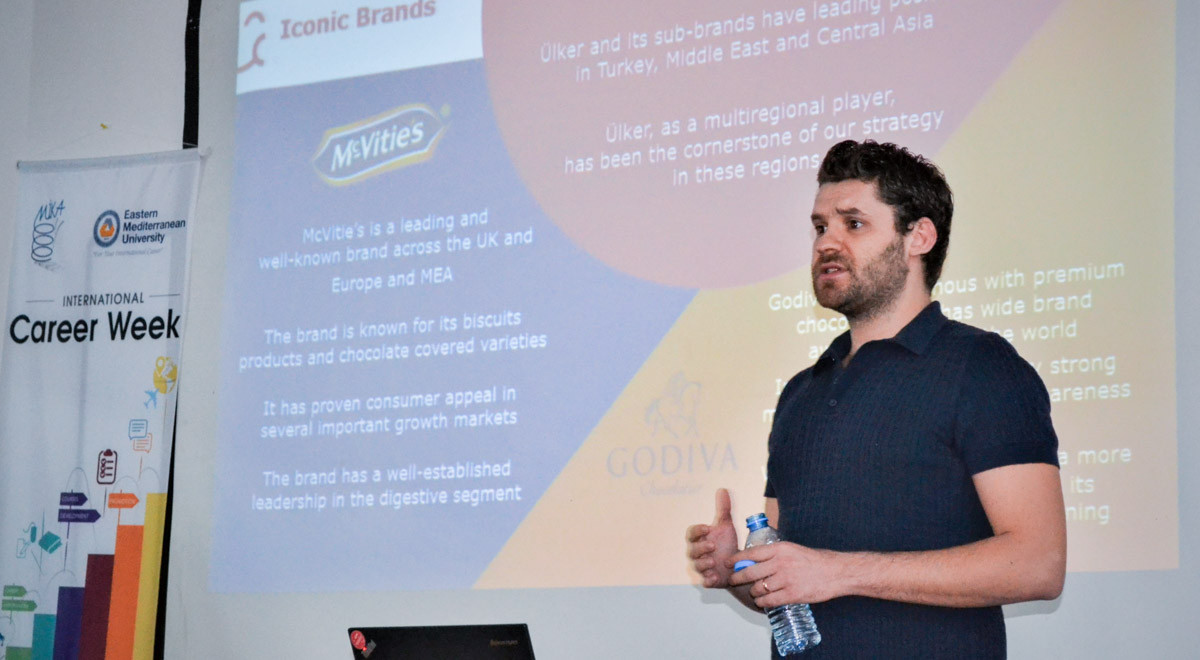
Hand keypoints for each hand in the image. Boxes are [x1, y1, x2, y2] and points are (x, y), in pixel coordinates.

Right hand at [685, 488, 738, 588]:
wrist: (736, 565)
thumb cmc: (726, 543)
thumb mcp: (726, 526)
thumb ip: (723, 508)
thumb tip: (722, 489)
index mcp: (699, 539)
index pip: (691, 533)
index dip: (697, 531)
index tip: (707, 528)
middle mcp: (697, 553)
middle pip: (692, 551)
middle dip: (701, 548)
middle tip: (712, 545)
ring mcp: (702, 568)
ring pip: (696, 566)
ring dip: (703, 564)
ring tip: (713, 562)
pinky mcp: (709, 580)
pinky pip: (704, 582)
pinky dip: (708, 580)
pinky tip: (715, 577)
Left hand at [727, 541, 845, 608]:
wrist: (836, 572)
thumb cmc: (814, 560)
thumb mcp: (792, 549)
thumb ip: (775, 554)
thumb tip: (754, 559)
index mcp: (780, 549)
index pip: (751, 553)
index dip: (736, 559)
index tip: (728, 563)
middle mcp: (780, 563)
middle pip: (750, 572)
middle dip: (738, 577)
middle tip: (733, 580)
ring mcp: (786, 580)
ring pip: (758, 588)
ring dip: (753, 592)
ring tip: (754, 592)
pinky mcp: (792, 595)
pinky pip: (769, 601)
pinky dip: (762, 602)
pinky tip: (762, 601)